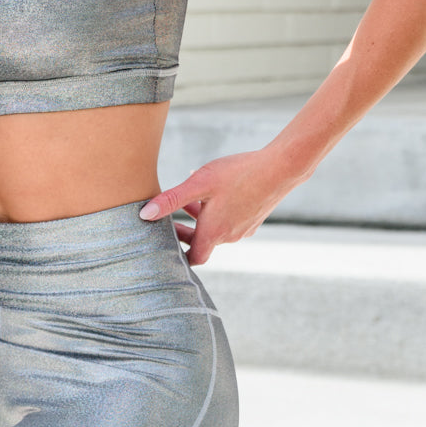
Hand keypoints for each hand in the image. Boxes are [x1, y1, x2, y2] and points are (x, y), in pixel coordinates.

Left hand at [139, 149, 297, 265]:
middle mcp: (230, 236)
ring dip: (201, 217)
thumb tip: (144, 215)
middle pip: (203, 242)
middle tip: (169, 220)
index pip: (193, 258)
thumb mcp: (199, 184)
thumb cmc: (238, 174)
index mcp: (214, 232)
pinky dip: (218, 211)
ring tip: (190, 198)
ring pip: (217, 228)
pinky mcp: (255, 218)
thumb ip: (172, 200)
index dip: (178, 254)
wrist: (281, 168)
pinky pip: (230, 219)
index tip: (165, 243)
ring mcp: (245, 228)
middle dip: (185, 232)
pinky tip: (215, 189)